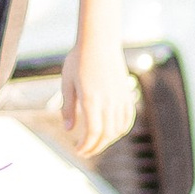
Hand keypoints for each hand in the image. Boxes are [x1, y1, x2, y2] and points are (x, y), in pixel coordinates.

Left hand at [60, 36, 142, 159]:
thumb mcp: (67, 83)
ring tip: (95, 143)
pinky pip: (127, 118)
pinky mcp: (126, 94)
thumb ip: (68, 107)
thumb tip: (69, 130)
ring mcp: (120, 97)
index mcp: (91, 99)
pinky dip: (120, 130)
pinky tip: (111, 132)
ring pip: (118, 129)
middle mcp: (108, 101)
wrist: (99, 41)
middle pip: (106, 135)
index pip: (93, 132)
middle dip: (95, 147)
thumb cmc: (78, 59)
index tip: (77, 150)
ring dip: (107, 140)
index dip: (86, 146)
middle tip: (84, 152)